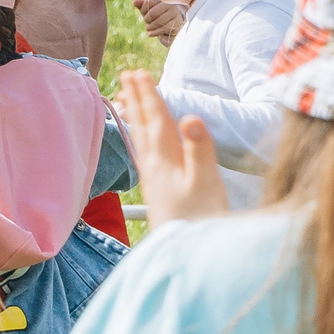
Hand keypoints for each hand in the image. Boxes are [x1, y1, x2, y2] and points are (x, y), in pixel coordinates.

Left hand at [113, 69, 231, 228]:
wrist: (187, 261)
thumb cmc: (201, 222)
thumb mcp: (206, 183)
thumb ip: (199, 149)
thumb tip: (190, 116)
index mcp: (166, 162)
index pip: (156, 121)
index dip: (149, 96)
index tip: (139, 72)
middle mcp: (155, 168)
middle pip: (144, 126)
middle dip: (137, 100)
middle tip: (127, 75)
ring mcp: (154, 181)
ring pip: (142, 140)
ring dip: (136, 116)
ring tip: (127, 99)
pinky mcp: (157, 193)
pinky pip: (145, 155)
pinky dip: (141, 139)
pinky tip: (142, 142)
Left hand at [138, 0, 187, 44]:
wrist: (172, 29)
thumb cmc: (159, 18)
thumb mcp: (149, 11)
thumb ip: (141, 5)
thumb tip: (135, 2)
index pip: (149, 1)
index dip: (143, 9)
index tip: (144, 14)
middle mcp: (171, 4)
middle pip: (152, 13)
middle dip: (146, 20)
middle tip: (147, 22)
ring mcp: (175, 13)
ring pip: (157, 21)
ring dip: (150, 27)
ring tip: (149, 28)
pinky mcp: (177, 23)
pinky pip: (163, 29)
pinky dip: (154, 33)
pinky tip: (151, 33)